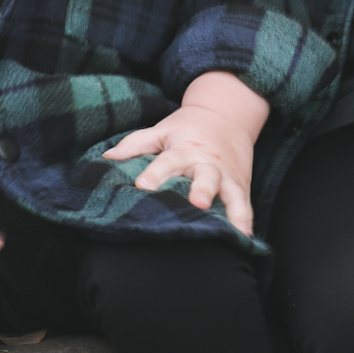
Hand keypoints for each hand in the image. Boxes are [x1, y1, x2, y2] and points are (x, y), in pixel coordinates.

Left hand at [102, 71, 269, 234]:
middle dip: (203, 189)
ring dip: (232, 210)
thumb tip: (107, 158)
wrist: (227, 116)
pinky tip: (245, 237)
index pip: (168, 161)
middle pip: (206, 176)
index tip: (142, 187)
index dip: (155, 174)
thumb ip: (135, 145)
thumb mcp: (161, 130)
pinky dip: (246, 220)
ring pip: (232, 193)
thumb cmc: (187, 128)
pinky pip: (245, 205)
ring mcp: (227, 176)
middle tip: (198, 203)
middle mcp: (208, 163)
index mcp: (185, 149)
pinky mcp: (241, 186)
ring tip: (233, 229)